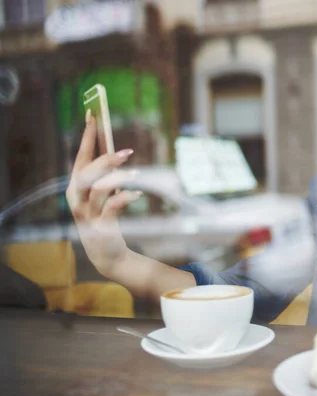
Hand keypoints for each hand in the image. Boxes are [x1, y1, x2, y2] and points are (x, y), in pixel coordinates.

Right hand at [66, 110, 139, 273]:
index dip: (87, 137)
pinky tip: (137, 193)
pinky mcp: (101, 227)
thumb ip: (106, 175)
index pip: (80, 157)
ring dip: (117, 178)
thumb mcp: (103, 194)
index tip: (94, 116)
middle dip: (106, 159)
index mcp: (76, 186)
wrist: (106, 253)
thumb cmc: (105, 217)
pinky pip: (112, 208)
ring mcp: (87, 214)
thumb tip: (118, 150)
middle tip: (127, 151)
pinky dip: (125, 197)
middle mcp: (77, 198)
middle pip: (88, 172)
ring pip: (98, 188)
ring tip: (135, 174)